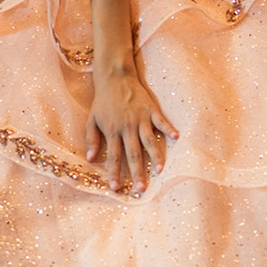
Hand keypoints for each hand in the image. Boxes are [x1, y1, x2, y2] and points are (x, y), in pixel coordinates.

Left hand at [85, 64, 178, 193]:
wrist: (114, 77)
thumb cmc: (103, 101)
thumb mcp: (91, 120)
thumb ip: (91, 139)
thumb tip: (90, 158)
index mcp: (112, 131)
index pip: (114, 156)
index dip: (114, 173)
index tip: (116, 188)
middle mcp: (127, 127)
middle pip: (133, 154)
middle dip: (137, 173)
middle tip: (141, 189)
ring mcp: (141, 119)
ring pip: (149, 141)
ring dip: (155, 157)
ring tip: (159, 171)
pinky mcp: (151, 110)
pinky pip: (161, 121)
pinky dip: (169, 129)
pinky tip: (176, 138)